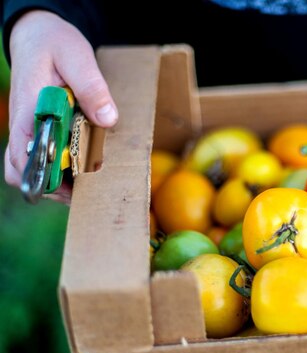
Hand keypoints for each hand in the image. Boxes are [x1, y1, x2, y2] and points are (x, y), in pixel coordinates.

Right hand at [4, 10, 117, 203]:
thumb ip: (92, 87)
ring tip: (89, 179)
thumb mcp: (77, 57)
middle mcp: (22, 128)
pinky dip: (59, 171)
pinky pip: (41, 163)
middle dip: (55, 186)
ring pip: (32, 173)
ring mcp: (28, 133)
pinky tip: (83, 165)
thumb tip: (107, 120)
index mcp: (28, 112)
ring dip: (57, 183)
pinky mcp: (38, 134)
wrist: (38, 35)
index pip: (26, 157)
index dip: (50, 176)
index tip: (79, 178)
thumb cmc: (54, 44)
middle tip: (89, 185)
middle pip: (26, 174)